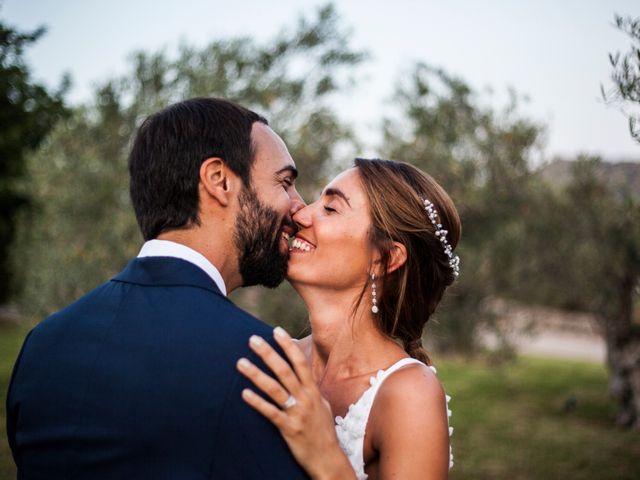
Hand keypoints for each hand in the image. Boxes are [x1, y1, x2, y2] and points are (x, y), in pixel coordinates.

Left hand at [237, 327, 355, 479]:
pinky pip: (270, 412)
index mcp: (313, 391)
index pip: (300, 362)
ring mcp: (297, 413)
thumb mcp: (322, 404)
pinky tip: (244, 393)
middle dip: (268, 353)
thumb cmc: (323, 430)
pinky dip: (257, 402)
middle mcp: (305, 398)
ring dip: (256, 374)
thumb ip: (312, 387)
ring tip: (240, 363)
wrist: (328, 459)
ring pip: (274, 389)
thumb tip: (304, 371)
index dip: (288, 346)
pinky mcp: (289, 428)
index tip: (276, 331)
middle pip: (284, 370)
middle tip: (252, 340)